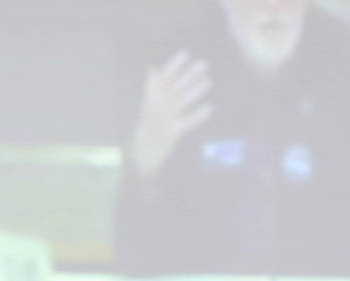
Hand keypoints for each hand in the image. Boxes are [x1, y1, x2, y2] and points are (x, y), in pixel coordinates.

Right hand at [129, 51, 213, 177]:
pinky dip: (198, 116)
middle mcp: (158, 106)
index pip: (163, 78)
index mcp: (151, 99)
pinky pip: (188, 122)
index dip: (174, 65)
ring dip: (196, 90)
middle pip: (175, 87)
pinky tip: (209, 108)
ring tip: (209, 81)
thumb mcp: (146, 109)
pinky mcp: (172, 132)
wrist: (140, 157)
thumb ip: (152, 90)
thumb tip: (152, 70)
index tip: (185, 54)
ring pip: (182, 101)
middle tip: (203, 63)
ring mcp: (165, 119)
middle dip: (189, 75)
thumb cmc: (146, 131)